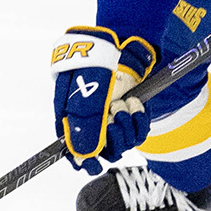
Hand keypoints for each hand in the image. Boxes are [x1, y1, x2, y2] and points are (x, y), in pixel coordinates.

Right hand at [51, 26, 156, 173]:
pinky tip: (134, 102)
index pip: (75, 152)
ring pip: (123, 143)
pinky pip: (138, 132)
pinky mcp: (131, 113)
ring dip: (126, 124)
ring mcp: (112, 118)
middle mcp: (92, 123)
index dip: (84, 162)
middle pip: (103, 151)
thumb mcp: (84, 98)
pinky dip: (139, 119)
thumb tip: (84, 157)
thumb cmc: (94, 67)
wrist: (121, 44)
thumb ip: (83, 129)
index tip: (93, 166)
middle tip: (112, 114)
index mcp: (71, 120)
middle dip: (112, 136)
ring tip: (124, 102)